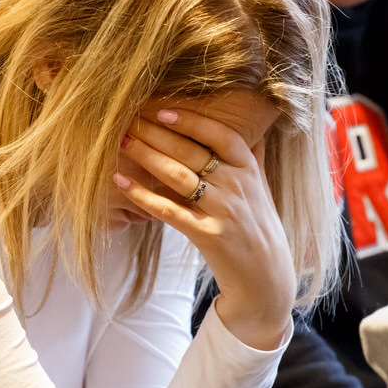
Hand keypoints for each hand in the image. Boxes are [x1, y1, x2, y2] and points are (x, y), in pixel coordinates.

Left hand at [113, 105, 294, 349]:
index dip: (192, 120)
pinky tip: (121, 182)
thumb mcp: (262, 187)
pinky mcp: (207, 235)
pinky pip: (168, 210)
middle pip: (191, 151)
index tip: (163, 110)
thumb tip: (253, 122)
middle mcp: (237, 186)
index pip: (220, 135)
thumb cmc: (258, 226)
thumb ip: (253, 155)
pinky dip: (142, 195)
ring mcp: (223, 211)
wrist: (265, 276)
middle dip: (157, 133)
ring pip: (177, 176)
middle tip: (129, 120)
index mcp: (249, 169)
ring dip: (146, 156)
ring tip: (123, 142)